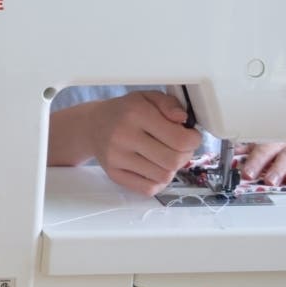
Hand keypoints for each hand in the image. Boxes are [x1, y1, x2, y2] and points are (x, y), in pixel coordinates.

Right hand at [85, 91, 202, 196]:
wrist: (91, 125)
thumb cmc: (124, 112)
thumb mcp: (147, 97)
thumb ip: (170, 103)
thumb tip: (183, 119)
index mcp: (136, 113)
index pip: (180, 139)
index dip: (193, 140)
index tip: (191, 136)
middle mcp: (124, 136)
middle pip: (173, 161)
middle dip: (185, 155)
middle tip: (180, 148)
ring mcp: (117, 157)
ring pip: (163, 177)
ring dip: (171, 169)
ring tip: (165, 156)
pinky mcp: (113, 173)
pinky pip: (147, 189)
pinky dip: (157, 182)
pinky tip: (154, 168)